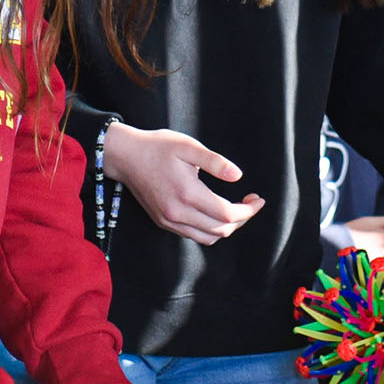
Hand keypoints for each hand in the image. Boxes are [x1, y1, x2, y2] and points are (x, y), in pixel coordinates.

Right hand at [104, 124, 264, 244]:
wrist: (126, 156)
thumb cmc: (157, 147)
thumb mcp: (188, 146)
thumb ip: (215, 162)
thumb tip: (238, 176)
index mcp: (186, 193)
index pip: (226, 214)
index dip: (248, 210)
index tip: (258, 199)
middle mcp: (176, 213)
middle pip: (220, 230)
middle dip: (242, 219)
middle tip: (250, 203)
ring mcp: (168, 220)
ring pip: (207, 237)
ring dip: (227, 228)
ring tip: (237, 210)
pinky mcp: (163, 222)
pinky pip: (193, 235)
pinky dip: (210, 229)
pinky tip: (216, 213)